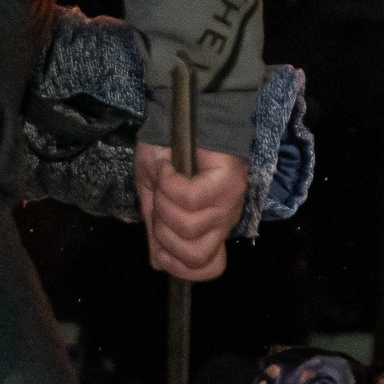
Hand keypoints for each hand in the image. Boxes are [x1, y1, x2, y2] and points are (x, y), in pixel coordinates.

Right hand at [136, 144, 248, 281]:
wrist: (176, 115)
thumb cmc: (168, 153)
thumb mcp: (154, 197)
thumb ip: (158, 231)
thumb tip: (159, 264)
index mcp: (209, 227)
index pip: (209, 268)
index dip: (180, 266)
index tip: (160, 246)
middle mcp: (224, 220)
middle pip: (196, 256)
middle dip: (165, 236)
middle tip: (159, 205)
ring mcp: (229, 201)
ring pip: (189, 228)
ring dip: (164, 205)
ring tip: (165, 181)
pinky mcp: (227, 181)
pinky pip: (191, 200)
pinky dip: (170, 184)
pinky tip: (169, 169)